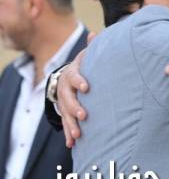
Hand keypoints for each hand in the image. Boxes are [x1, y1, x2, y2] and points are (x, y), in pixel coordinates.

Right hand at [58, 31, 94, 146]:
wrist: (67, 76)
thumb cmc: (84, 66)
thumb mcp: (86, 56)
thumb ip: (92, 48)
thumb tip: (96, 34)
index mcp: (72, 73)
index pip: (74, 76)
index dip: (79, 81)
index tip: (87, 88)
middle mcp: (65, 88)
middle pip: (67, 98)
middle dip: (74, 107)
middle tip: (83, 115)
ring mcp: (63, 101)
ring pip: (64, 114)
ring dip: (70, 125)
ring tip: (77, 135)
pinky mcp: (64, 112)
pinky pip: (65, 124)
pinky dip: (68, 134)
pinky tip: (72, 145)